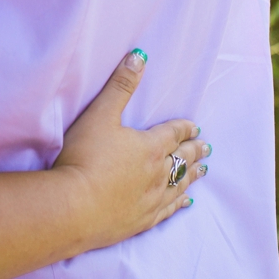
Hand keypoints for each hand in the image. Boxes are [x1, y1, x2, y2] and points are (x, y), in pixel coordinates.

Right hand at [54, 51, 208, 253]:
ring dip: (191, 175)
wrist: (73, 208)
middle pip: (182, 159)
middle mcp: (157, 173)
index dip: (184, 128)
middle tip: (206, 148)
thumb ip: (120, 86)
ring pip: (179, 184)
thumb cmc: (84, 158)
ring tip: (202, 171)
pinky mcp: (141, 221)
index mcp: (150, 146)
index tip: (195, 127)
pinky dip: (179, 204)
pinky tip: (185, 203)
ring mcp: (151, 199)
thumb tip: (139, 56)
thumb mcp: (100, 115)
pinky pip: (168, 210)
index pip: (173, 133)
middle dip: (194, 151)